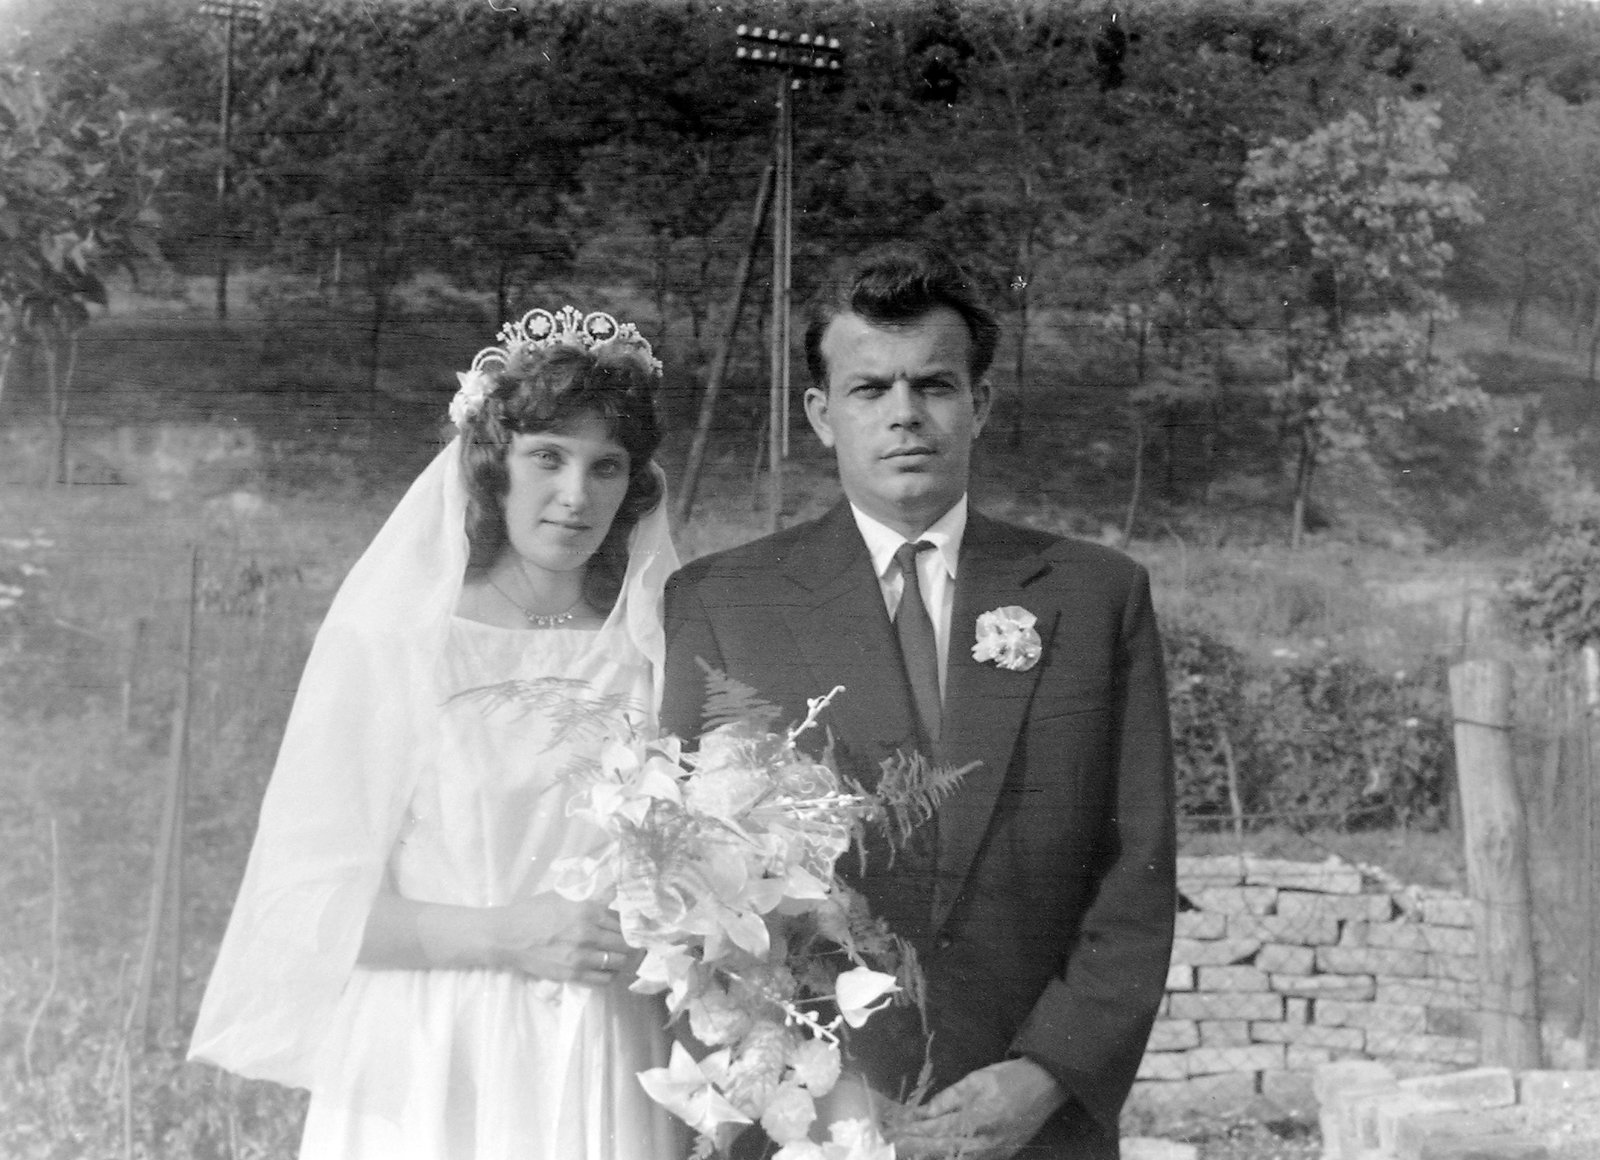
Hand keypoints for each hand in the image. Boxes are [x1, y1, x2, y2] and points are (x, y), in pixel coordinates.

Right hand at [487, 893, 637, 986]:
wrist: (507, 936)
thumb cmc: (534, 911)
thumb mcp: (563, 896)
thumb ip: (590, 900)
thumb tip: (614, 899)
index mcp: (588, 910)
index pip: (623, 922)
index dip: (630, 927)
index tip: (633, 930)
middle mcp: (588, 934)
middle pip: (625, 944)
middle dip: (629, 944)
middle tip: (630, 945)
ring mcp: (580, 957)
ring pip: (617, 962)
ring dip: (620, 960)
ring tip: (617, 957)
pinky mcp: (572, 975)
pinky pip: (603, 979)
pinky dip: (609, 975)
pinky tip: (605, 970)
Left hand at [887, 1058, 1065, 1159]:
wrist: (1043, 1087)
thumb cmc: (1007, 1079)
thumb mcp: (973, 1081)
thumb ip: (946, 1100)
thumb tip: (922, 1113)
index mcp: (975, 1120)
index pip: (934, 1131)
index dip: (911, 1133)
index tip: (891, 1133)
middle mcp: (983, 1144)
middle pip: (940, 1151)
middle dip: (914, 1149)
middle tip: (892, 1146)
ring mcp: (992, 1155)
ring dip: (929, 1155)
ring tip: (908, 1151)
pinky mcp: (999, 1158)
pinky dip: (949, 1157)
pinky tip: (935, 1154)